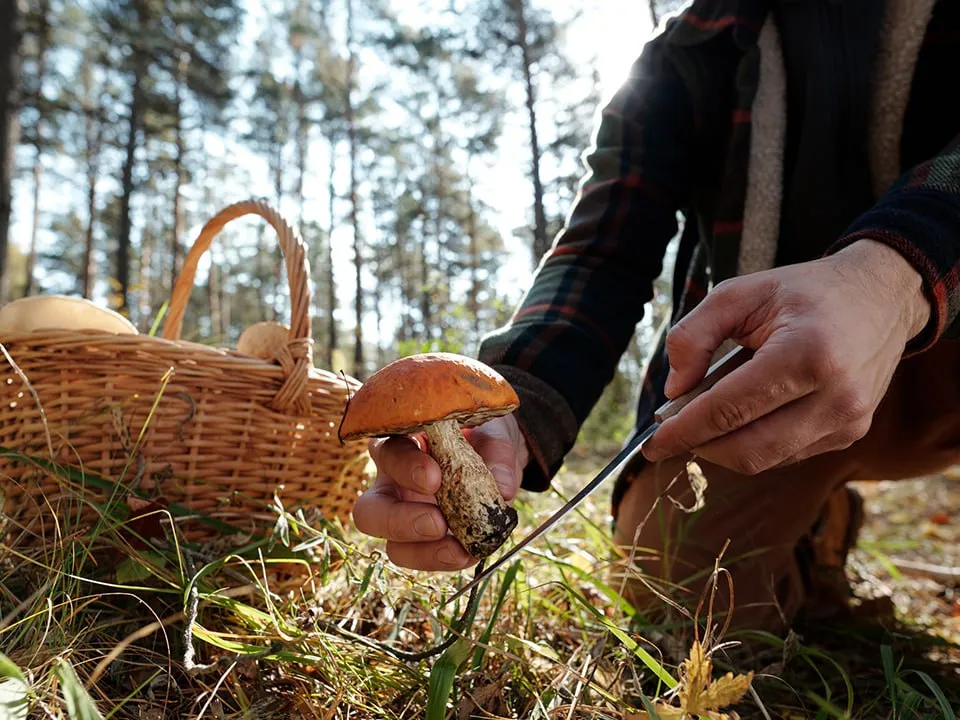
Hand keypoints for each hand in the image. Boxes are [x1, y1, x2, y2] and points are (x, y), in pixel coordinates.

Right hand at [352, 413, 528, 570]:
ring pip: (391, 546)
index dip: (404, 468)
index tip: (434, 479)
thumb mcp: (494, 435)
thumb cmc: (483, 437)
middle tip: (438, 522)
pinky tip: (470, 553)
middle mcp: (391, 483)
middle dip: (399, 521)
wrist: (496, 459)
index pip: (387, 453)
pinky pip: (422, 559)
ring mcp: (404, 517)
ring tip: (460, 548)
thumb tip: (503, 490)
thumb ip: (498, 455)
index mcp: (401, 443)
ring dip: (424, 552)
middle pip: (369, 511)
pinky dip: (445, 560)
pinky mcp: (422, 542)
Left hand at [641, 239, 930, 472]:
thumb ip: (693, 336)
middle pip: (747, 450)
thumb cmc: (804, 292)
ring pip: (765, 460)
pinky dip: (753, 443)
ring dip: (724, 447)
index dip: (684, 432)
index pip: (730, 410)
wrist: (882, 297)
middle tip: (672, 433)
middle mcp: (837, 396)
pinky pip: (786, 455)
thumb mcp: (740, 293)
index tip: (651, 445)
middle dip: (700, 447)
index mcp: (808, 354)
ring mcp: (849, 421)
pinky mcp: (851, 433)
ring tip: (707, 415)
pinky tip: (743, 416)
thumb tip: (674, 391)